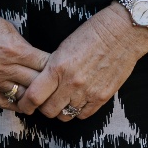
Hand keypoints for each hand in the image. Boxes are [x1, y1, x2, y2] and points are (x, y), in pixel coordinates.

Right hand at [0, 6, 51, 110]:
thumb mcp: (9, 29)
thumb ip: (24, 47)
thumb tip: (38, 59)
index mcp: (16, 50)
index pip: (46, 66)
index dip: (55, 67)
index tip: (59, 68)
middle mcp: (6, 69)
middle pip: (38, 84)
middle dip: (49, 84)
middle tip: (55, 84)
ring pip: (24, 98)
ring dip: (34, 96)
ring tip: (43, 95)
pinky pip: (5, 103)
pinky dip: (17, 104)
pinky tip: (25, 102)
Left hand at [16, 4, 147, 120]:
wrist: (123, 32)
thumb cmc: (92, 33)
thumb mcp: (64, 47)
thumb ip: (52, 68)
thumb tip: (42, 84)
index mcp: (58, 67)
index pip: (34, 96)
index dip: (26, 104)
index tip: (24, 104)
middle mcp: (72, 82)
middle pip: (48, 110)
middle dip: (43, 107)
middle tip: (45, 100)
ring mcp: (88, 92)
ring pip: (65, 115)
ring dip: (61, 109)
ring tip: (63, 99)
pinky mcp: (103, 97)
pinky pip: (83, 114)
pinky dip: (77, 110)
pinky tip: (78, 99)